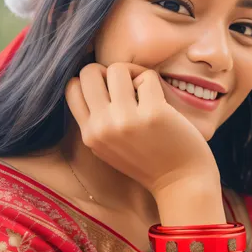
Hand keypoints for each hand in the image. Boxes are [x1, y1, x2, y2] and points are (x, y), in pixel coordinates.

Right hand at [65, 63, 219, 197]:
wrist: (180, 183)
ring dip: (133, 75)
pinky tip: (159, 101)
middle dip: (108, 72)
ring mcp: (126, 120)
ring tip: (143, 93)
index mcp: (89, 134)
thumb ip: (96, 119)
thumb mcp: (108, 146)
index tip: (108, 90)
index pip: (71, 88)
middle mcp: (102, 127)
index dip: (91, 81)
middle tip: (126, 87)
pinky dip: (153, 83)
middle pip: (89, 72)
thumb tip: (93, 77)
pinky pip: (146, 76)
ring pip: (117, 69)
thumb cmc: (147, 160)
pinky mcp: (153, 113)